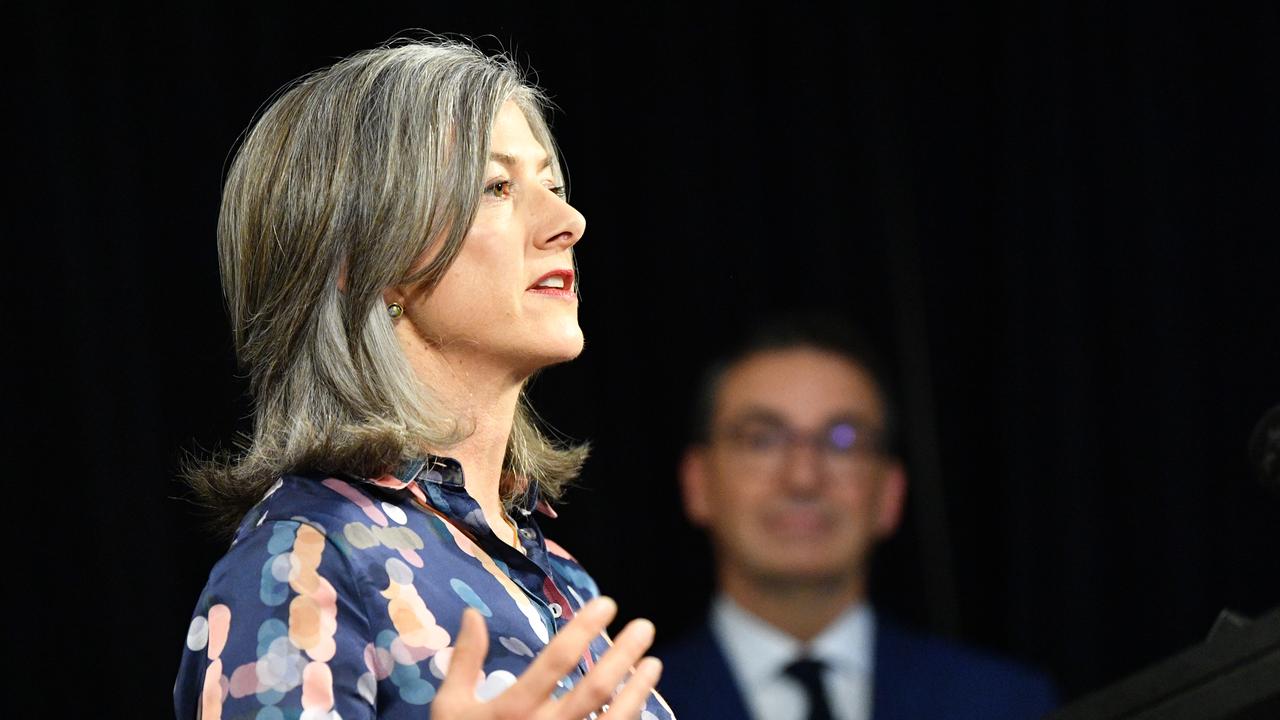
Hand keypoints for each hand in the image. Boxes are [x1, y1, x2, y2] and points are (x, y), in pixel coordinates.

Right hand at [431, 597, 662, 719]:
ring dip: (638, 691)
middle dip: (624, 655)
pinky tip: (640, 705)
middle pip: (595, 689)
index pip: (557, 660)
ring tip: (654, 664)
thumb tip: (471, 613)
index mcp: (512, 710)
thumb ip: (465, 661)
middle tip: (645, 627)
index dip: (584, 629)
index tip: (608, 604)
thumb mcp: (450, 709)